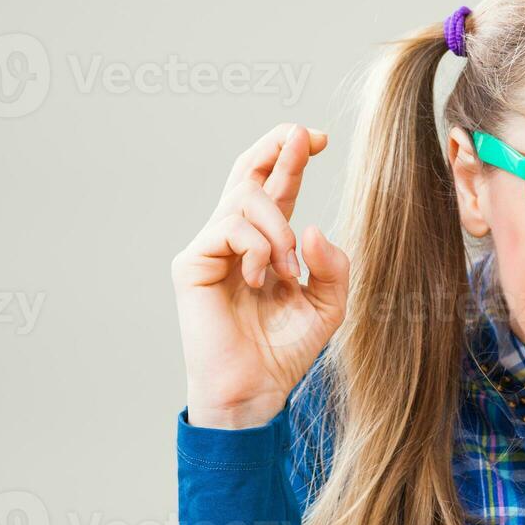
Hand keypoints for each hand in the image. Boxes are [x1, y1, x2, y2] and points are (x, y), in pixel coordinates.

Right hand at [171, 123, 350, 428]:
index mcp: (266, 242)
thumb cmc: (286, 349)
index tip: (319, 137)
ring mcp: (210, 247)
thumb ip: (332, 264)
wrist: (255, 389)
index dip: (293, 157)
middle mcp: (235, 238)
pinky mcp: (192, 262)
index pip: (277, 186)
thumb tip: (313, 226)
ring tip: (288, 271)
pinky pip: (231, 228)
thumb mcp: (328, 303)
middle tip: (304, 134)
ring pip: (247, 199)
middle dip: (276, 147)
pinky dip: (257, 249)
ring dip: (279, 230)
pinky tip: (261, 279)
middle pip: (248, 171)